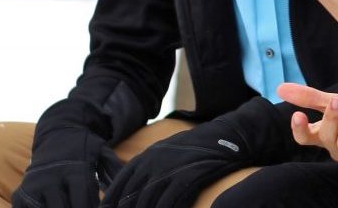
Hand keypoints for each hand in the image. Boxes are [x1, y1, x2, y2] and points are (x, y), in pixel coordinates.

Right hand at [12, 125, 121, 207]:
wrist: (57, 133)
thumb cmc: (84, 148)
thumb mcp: (102, 153)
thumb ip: (114, 171)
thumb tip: (127, 189)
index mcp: (74, 170)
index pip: (83, 203)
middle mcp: (51, 179)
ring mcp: (33, 187)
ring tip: (72, 205)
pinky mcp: (20, 194)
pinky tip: (53, 207)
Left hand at [100, 118, 249, 207]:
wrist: (225, 136)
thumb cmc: (196, 148)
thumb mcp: (166, 152)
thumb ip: (147, 168)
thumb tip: (131, 190)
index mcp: (144, 158)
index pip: (117, 187)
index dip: (111, 205)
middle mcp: (152, 163)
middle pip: (130, 198)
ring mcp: (169, 170)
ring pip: (147, 203)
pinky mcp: (186, 177)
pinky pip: (168, 203)